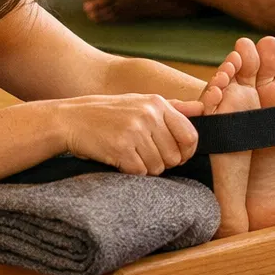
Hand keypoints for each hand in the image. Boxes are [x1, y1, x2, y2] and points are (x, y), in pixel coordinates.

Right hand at [58, 94, 203, 175]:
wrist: (71, 119)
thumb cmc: (108, 113)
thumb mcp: (140, 102)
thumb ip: (173, 108)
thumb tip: (203, 108)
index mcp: (157, 103)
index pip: (190, 135)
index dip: (186, 152)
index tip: (175, 156)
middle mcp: (148, 115)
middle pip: (174, 156)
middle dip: (162, 162)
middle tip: (142, 154)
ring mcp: (134, 131)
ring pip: (158, 167)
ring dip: (145, 168)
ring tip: (129, 154)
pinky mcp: (121, 148)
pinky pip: (140, 172)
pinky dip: (131, 171)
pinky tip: (119, 159)